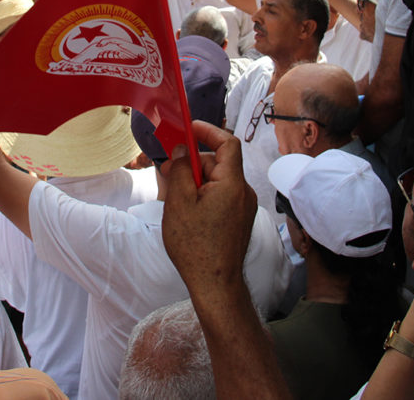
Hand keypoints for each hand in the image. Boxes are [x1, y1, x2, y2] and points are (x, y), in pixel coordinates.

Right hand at [162, 121, 256, 296]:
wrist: (216, 285)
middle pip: (219, 163)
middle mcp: (243, 192)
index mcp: (232, 184)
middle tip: (169, 169)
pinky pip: (222, 196)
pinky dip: (204, 194)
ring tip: (175, 196)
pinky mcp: (239, 220)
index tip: (189, 128)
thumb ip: (181, 170)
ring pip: (218, 180)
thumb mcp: (179, 203)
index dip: (209, 131)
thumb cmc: (196, 246)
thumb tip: (183, 149)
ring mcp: (244, 207)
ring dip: (197, 180)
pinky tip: (187, 209)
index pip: (228, 143)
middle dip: (194, 161)